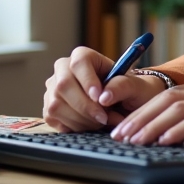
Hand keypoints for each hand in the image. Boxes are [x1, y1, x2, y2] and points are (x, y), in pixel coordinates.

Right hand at [43, 46, 166, 131]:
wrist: (122, 104)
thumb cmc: (128, 90)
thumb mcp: (134, 85)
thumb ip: (122, 86)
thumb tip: (104, 97)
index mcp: (83, 56)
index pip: (79, 63)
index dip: (88, 80)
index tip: (100, 97)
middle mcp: (63, 70)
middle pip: (63, 85)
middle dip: (85, 106)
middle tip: (104, 118)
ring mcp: (53, 89)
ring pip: (56, 105)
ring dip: (81, 119)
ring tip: (101, 122)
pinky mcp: (49, 109)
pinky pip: (54, 120)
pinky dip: (74, 127)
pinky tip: (90, 125)